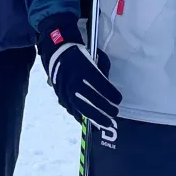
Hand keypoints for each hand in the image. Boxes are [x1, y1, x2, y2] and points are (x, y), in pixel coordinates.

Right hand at [37, 14, 120, 132]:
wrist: (57, 52)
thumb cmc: (80, 55)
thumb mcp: (95, 57)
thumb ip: (103, 71)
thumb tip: (110, 88)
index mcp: (84, 68)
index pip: (100, 83)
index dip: (110, 93)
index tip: (119, 100)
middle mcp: (74, 79)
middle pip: (90, 98)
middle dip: (104, 108)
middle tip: (115, 114)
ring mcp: (65, 88)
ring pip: (79, 106)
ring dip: (93, 116)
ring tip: (104, 123)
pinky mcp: (59, 93)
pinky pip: (70, 107)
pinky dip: (79, 115)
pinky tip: (87, 120)